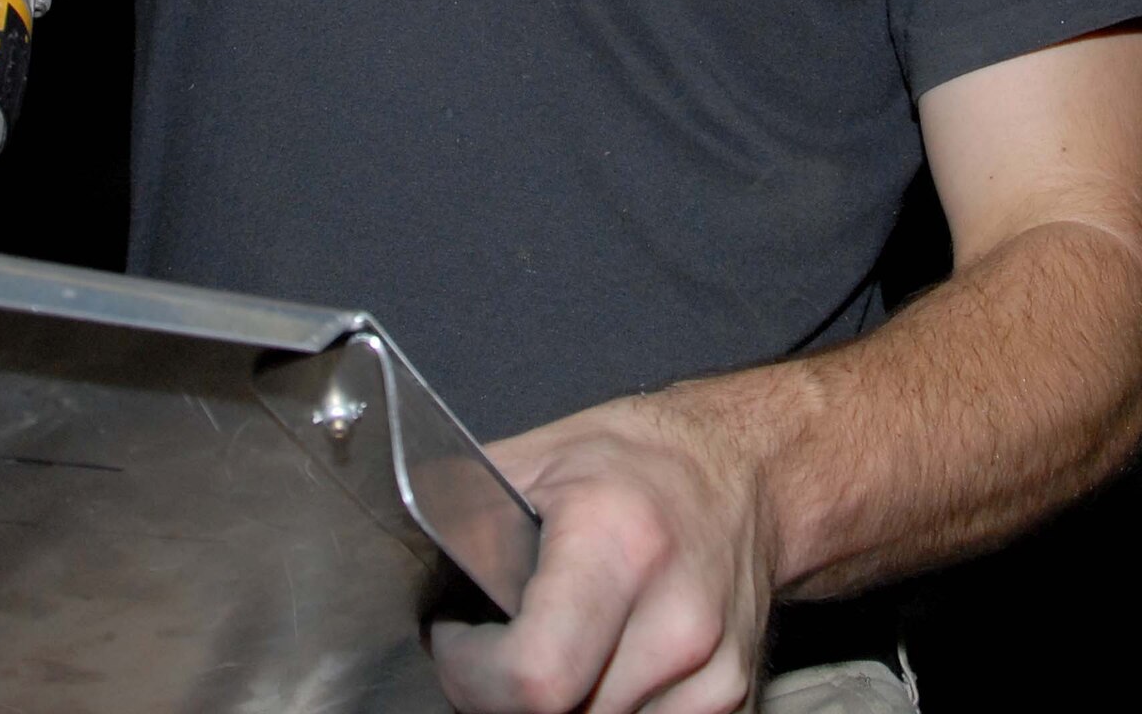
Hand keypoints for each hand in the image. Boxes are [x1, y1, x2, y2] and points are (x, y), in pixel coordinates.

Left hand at [432, 392, 776, 713]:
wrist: (746, 472)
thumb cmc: (635, 459)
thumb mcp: (538, 456)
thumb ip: (464, 513)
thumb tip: (398, 555)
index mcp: (618, 544)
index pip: (533, 678)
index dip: (471, 677)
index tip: (455, 642)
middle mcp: (676, 617)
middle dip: (503, 699)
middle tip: (489, 653)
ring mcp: (713, 672)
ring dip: (557, 711)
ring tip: (546, 652)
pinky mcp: (734, 703)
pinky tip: (595, 669)